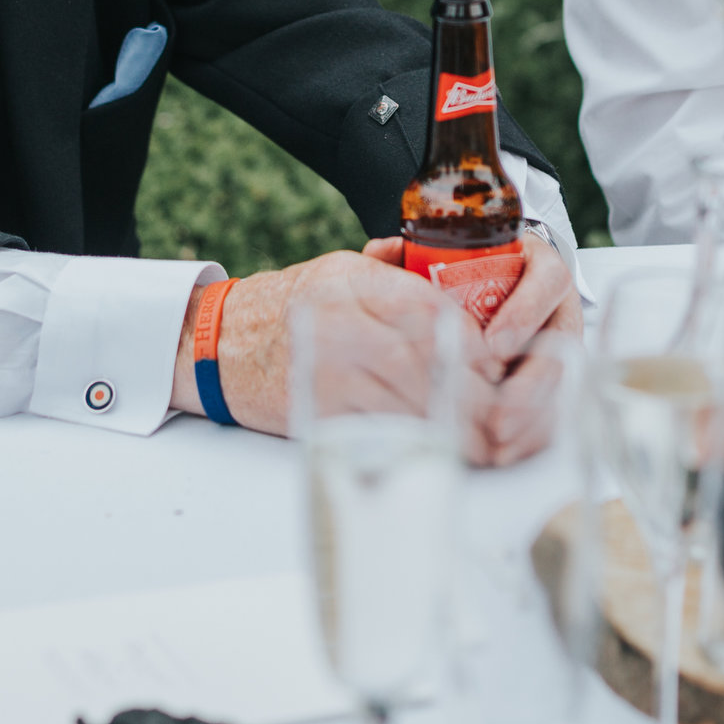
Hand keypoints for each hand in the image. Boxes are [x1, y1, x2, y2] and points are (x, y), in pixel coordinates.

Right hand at [170, 247, 479, 439]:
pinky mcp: (316, 410)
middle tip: (506, 410)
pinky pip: (377, 430)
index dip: (472, 342)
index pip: (427, 308)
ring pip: (406, 399)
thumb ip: (398, 274)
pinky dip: (416, 444)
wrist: (216, 344)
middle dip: (473, 391)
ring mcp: (326, 369)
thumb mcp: (341, 269)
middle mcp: (340, 322)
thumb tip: (460, 284)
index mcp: (352, 281)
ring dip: (455, 426)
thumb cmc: (290, 306)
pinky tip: (444, 453)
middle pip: (424, 360)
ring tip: (489, 439)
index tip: (500, 364)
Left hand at [368, 225, 582, 465]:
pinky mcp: (562, 375)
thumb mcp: (461, 251)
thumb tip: (382, 251)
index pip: (547, 282)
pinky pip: (559, 406)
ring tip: (500, 440)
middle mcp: (560, 307)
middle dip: (530, 383)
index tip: (495, 346)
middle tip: (497, 412)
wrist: (516, 277)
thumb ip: (421, 251)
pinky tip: (510, 450)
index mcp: (542, 268)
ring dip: (532, 415)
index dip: (524, 314)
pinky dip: (535, 431)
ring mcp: (565, 344)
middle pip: (561, 344)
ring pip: (562, 381)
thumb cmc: (482, 267)